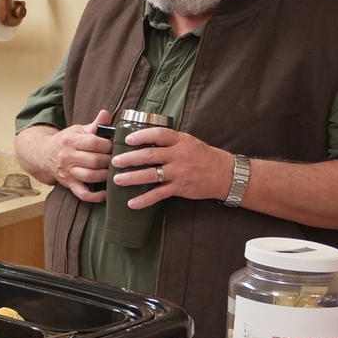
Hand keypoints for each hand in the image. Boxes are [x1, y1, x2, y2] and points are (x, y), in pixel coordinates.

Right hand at [19, 110, 113, 201]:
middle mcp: (67, 156)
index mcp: (71, 140)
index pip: (93, 143)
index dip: (108, 145)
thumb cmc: (66, 141)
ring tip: (112, 171)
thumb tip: (105, 113)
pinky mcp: (69, 184)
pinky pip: (82, 193)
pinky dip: (95, 196)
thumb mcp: (78, 130)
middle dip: (109, 160)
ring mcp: (68, 171)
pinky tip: (105, 193)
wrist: (44, 154)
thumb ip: (95, 125)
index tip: (114, 145)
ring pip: (90, 176)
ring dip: (105, 175)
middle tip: (116, 159)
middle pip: (94, 160)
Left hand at [110, 127, 234, 207]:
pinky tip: (132, 203)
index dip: (142, 136)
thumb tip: (144, 137)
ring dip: (132, 178)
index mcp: (179, 141)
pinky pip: (158, 194)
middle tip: (114, 161)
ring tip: (117, 180)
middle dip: (129, 158)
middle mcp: (178, 155)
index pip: (159, 135)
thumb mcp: (187, 141)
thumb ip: (168, 140)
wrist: (223, 173)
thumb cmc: (202, 155)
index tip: (127, 139)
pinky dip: (144, 200)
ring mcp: (178, 172)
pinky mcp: (179, 187)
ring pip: (151, 174)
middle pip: (150, 155)